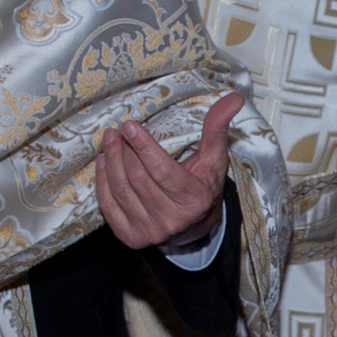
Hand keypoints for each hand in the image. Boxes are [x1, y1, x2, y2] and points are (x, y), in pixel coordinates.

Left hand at [97, 90, 245, 250]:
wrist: (194, 227)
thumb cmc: (203, 186)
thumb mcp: (213, 159)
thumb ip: (217, 128)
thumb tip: (234, 98)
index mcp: (193, 200)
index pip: (162, 171)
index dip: (144, 147)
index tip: (129, 126)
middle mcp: (172, 220)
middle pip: (138, 179)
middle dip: (124, 151)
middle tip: (118, 131)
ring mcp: (150, 231)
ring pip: (121, 190)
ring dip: (111, 162)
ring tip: (110, 141)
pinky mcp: (131, 237)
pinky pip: (109, 206)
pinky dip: (102, 182)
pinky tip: (103, 163)